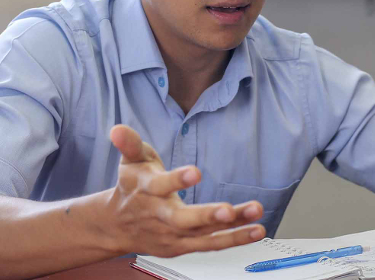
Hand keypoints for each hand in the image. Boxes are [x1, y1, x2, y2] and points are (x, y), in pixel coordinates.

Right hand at [106, 124, 264, 256]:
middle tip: (228, 210)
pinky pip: (211, 244)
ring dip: (232, 227)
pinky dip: (234, 238)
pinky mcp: (184, 246)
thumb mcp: (129, 161)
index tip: (195, 172)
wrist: (117, 225)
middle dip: (206, 216)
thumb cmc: (132, 187)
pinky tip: (256, 230)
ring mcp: (173, 234)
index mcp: (146, 191)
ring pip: (203, 233)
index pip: (161, 185)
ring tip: (255, 213)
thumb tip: (117, 129)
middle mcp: (160, 216)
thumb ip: (129, 144)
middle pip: (183, 220)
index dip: (177, 179)